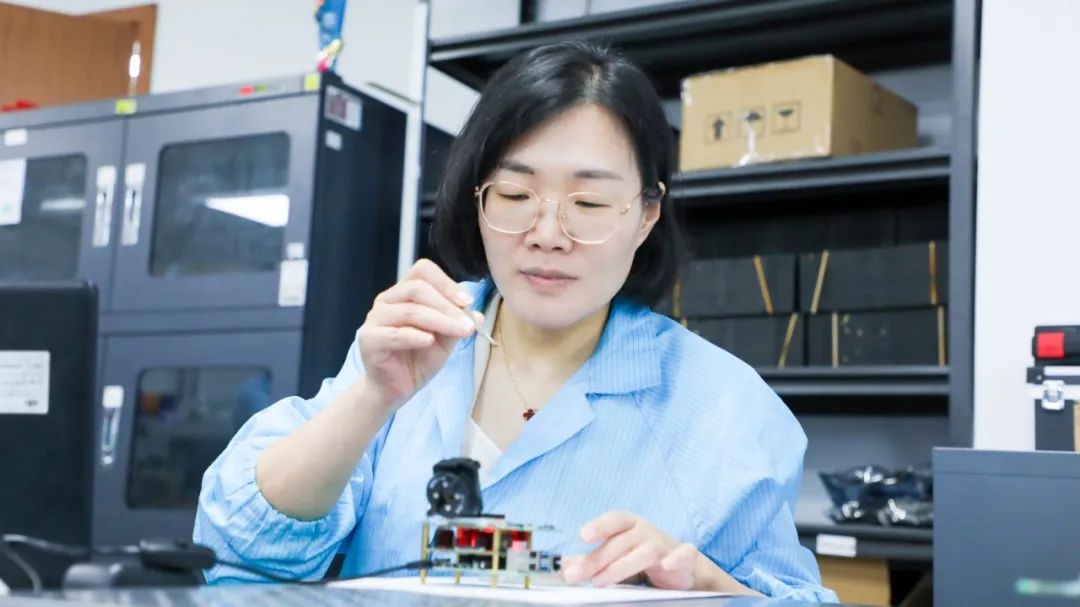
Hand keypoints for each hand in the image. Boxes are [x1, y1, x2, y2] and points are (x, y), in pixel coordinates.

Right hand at [356, 259, 479, 406]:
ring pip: (409, 310)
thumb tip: (476, 314)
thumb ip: (457, 323)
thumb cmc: (418, 359)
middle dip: (447, 305)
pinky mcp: (369, 339)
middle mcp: (387, 300)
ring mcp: (375, 318)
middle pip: (417, 288)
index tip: (467, 301)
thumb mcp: (445, 340)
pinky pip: (393, 333)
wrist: (396, 389)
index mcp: (404, 293)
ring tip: (459, 332)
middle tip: (467, 324)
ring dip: (439, 320)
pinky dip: (414, 336)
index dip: (445, 282)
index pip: (422, 270)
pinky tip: (430, 341)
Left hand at [561, 511, 699, 589]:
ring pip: (645, 551)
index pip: (615, 520)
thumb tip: (565, 566)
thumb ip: (593, 560)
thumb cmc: (642, 556)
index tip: (583, 536)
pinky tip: (667, 565)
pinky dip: (677, 558)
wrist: (683, 567)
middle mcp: (646, 531)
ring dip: (621, 566)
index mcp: (630, 525)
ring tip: (600, 581)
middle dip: (598, 558)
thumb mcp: (616, 556)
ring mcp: (665, 544)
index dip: (600, 525)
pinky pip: (684, 554)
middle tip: (577, 575)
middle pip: (621, 542)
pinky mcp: (684, 558)